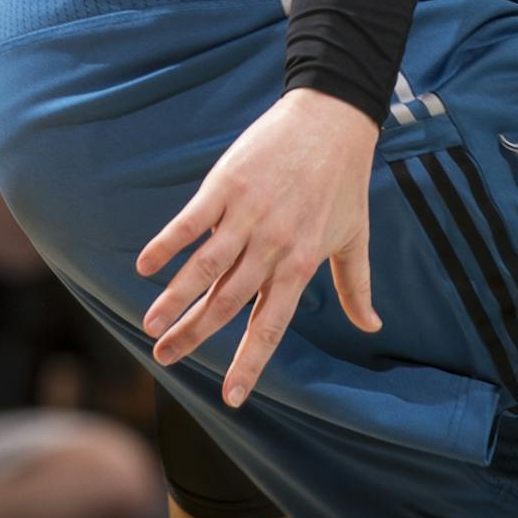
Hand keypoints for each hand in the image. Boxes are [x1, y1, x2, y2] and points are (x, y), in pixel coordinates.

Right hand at [138, 87, 381, 407]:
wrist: (331, 119)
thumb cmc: (345, 182)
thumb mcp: (355, 239)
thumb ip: (356, 288)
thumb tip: (372, 327)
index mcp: (299, 265)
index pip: (269, 326)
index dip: (249, 363)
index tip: (231, 397)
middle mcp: (270, 247)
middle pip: (225, 303)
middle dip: (193, 336)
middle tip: (163, 360)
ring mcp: (246, 216)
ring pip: (203, 268)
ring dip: (173, 298)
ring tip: (150, 325)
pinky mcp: (226, 186)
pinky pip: (190, 221)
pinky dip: (167, 244)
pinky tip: (145, 265)